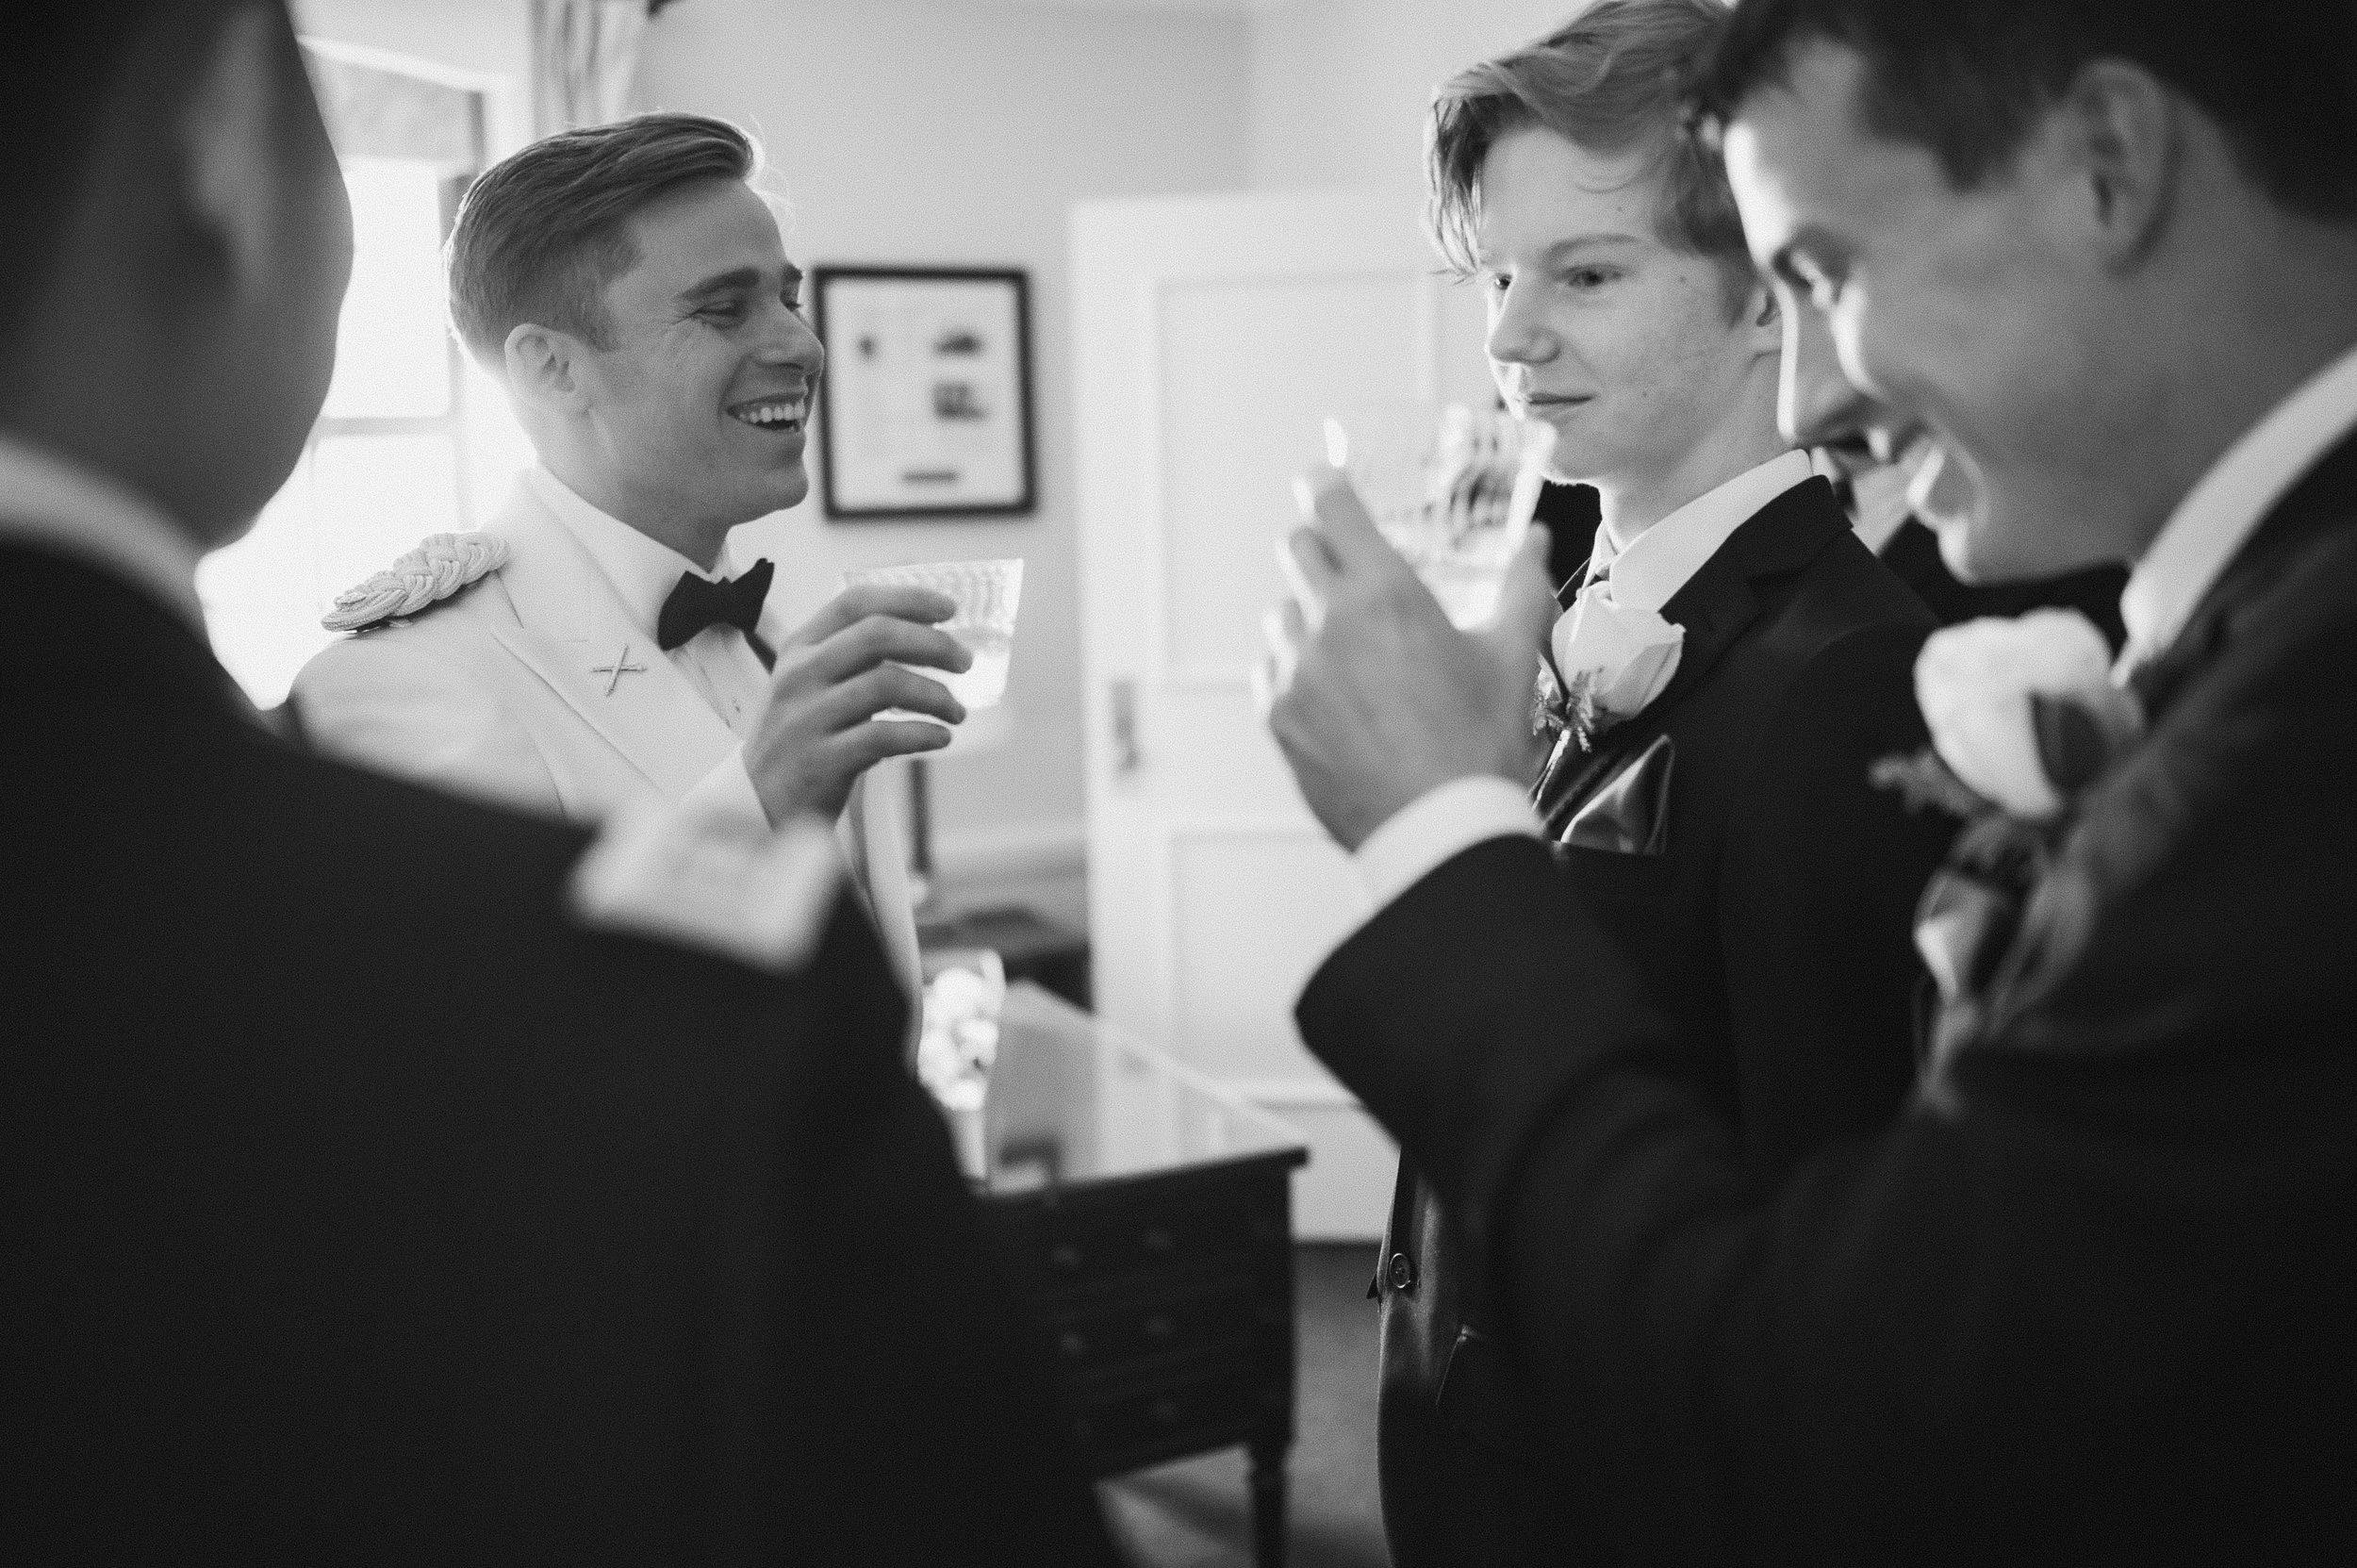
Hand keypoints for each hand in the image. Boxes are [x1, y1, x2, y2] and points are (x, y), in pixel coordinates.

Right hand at [743, 583, 972, 823]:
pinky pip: (884, 736)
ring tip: (956, 711)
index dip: (908, 599)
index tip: (949, 609)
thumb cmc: (801, 737)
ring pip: (886, 684)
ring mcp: (808, 717)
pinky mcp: (822, 760)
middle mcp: (801, 674)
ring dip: (936, 695)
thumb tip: (927, 634)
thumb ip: (852, 657)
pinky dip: (922, 734)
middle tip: (965, 662)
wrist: (758, 802)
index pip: (857, 603)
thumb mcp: (812, 684)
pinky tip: (940, 737)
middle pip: (877, 635)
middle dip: (934, 644)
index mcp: (800, 647)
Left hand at [1255, 467, 1556, 851]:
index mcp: (1386, 594)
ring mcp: (1296, 671)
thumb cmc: (1480, 743)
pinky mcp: (1278, 717)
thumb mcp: (1510, 657)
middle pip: (1296, 549)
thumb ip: (1522, 586)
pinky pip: (1273, 671)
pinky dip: (1296, 671)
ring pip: (1283, 614)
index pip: (1334, 508)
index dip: (1325, 484)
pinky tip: (1333, 695)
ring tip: (1350, 648)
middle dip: (1318, 546)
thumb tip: (1537, 541)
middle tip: (1344, 563)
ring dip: (1309, 616)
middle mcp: (1329, 623)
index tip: (1322, 480)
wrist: (1438, 826)